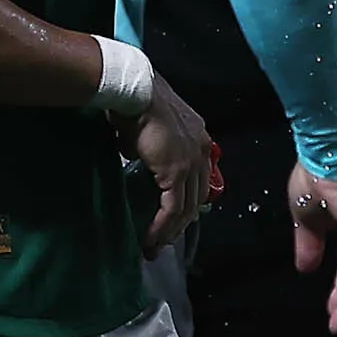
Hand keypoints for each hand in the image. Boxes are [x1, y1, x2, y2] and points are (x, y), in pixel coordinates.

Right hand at [124, 78, 214, 251]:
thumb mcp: (148, 128)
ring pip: (186, 208)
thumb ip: (150, 145)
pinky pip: (173, 208)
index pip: (198, 178)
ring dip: (170, 230)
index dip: (186, 200)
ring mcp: (192, 163)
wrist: (134, 91)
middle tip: (163, 240)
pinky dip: (162, 226)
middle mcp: (202, 152)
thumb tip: (137, 154)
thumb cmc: (134, 104)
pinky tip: (150, 238)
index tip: (172, 218)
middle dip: (180, 223)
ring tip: (155, 246)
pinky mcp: (177, 173)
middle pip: (196, 197)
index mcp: (199, 139)